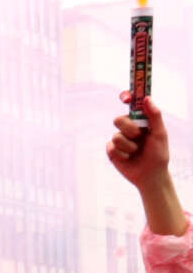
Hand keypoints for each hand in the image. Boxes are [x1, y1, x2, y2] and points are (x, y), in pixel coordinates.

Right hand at [110, 98, 184, 233]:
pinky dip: (122, 154)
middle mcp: (128, 128)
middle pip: (119, 119)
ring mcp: (119, 139)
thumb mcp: (160, 133)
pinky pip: (112, 147)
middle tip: (139, 135)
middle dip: (129, 128)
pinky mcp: (112, 151)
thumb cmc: (158, 154)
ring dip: (129, 145)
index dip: (126, 97)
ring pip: (116, 135)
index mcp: (140, 121)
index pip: (131, 106)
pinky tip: (128, 158)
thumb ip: (154, 116)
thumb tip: (147, 98)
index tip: (126, 98)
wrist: (150, 175)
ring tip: (137, 151)